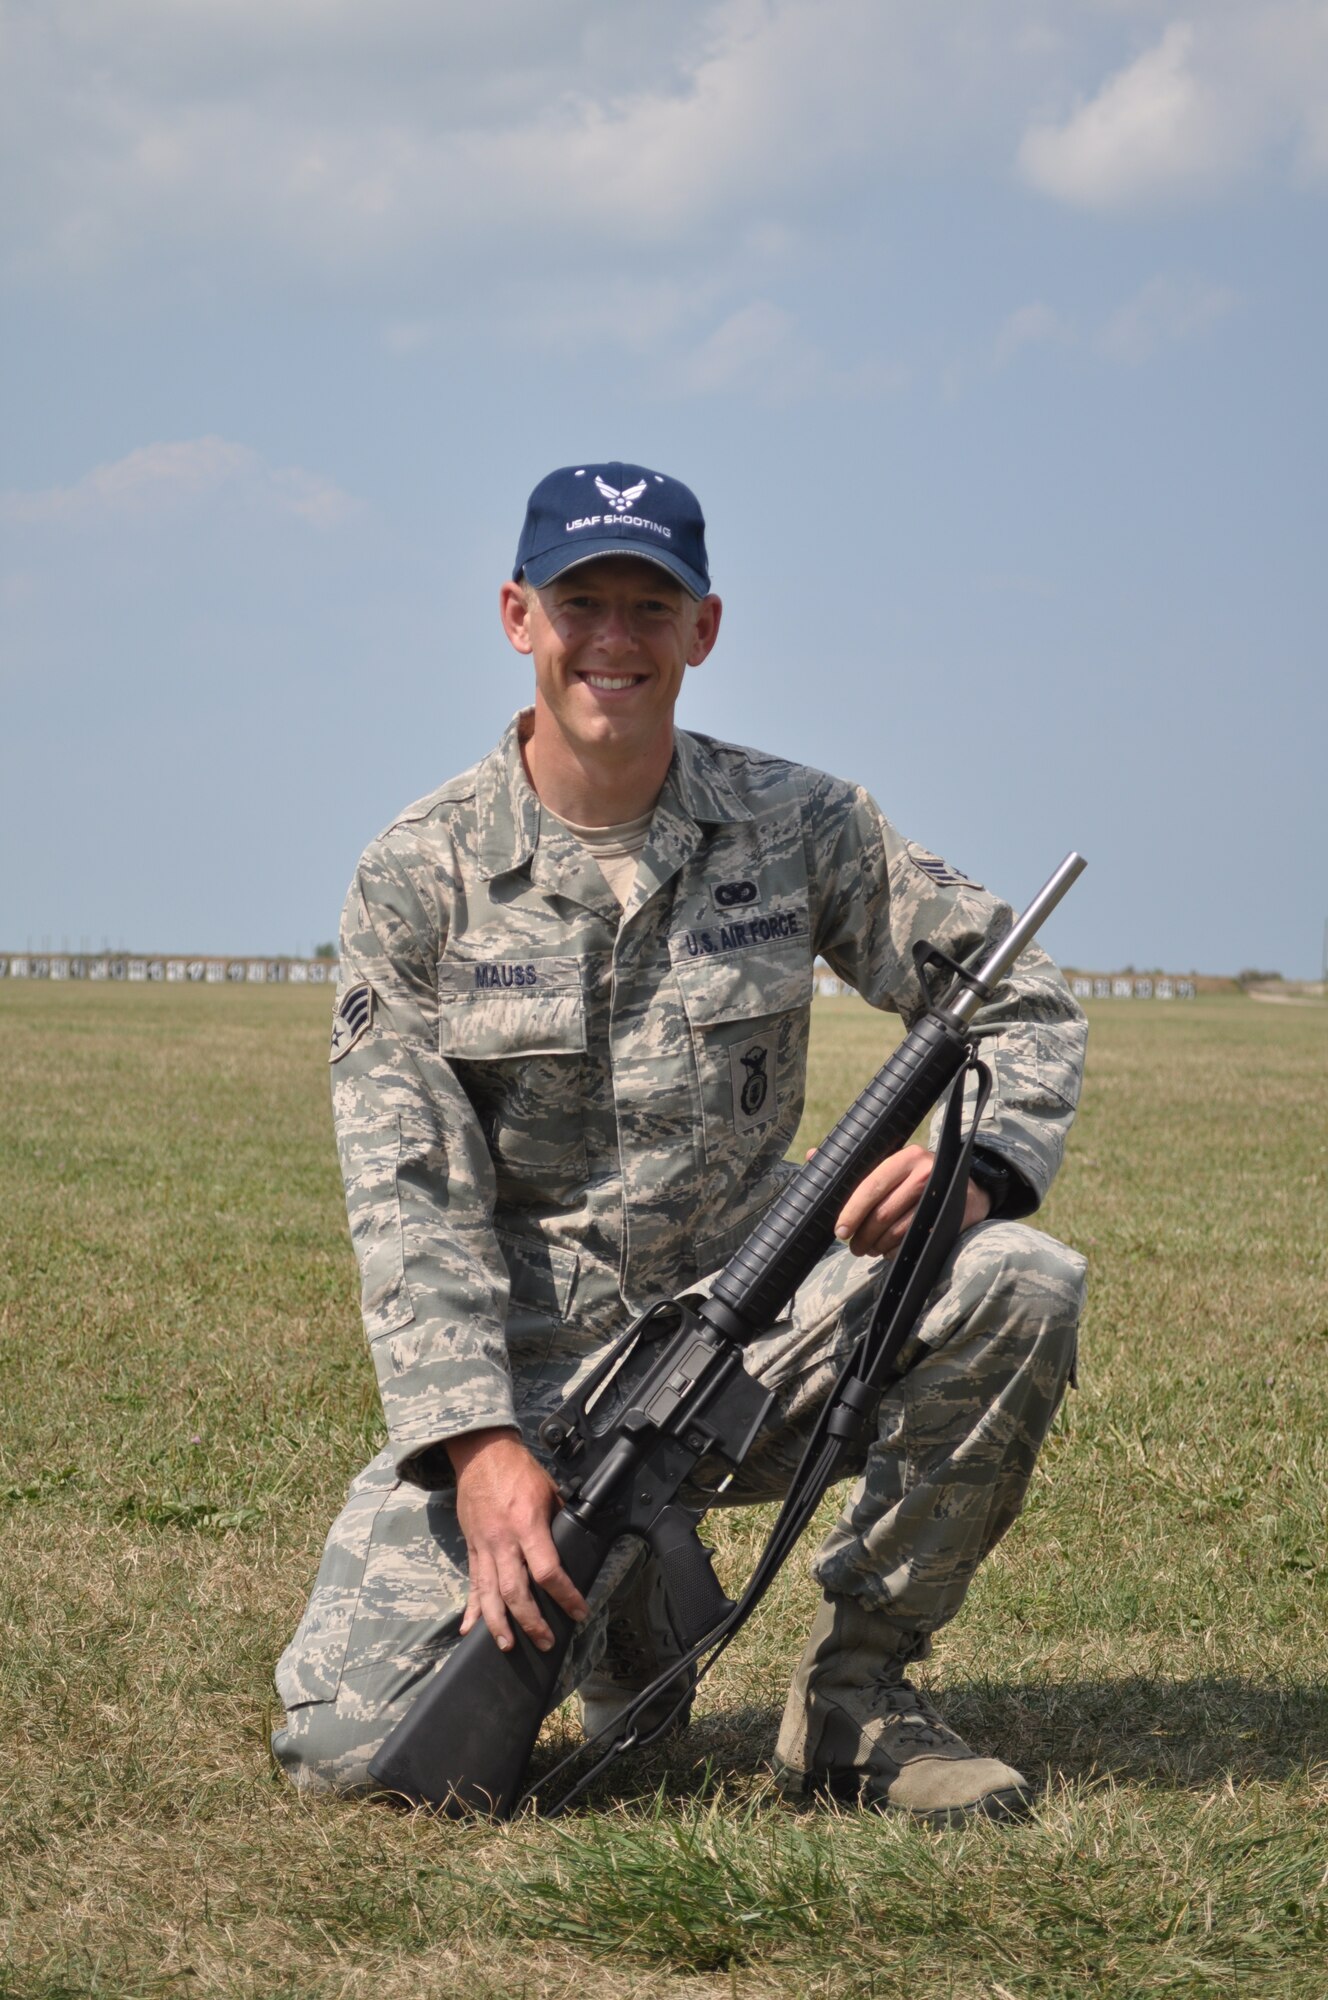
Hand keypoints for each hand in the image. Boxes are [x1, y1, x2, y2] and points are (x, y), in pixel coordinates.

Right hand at [447, 1427, 589, 1652]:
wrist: (481, 1454)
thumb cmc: (518, 1470)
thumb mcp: (549, 1490)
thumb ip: (559, 1522)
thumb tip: (574, 1546)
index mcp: (527, 1525)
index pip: (547, 1570)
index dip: (564, 1595)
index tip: (578, 1611)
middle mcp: (503, 1540)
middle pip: (514, 1591)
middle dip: (530, 1622)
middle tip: (545, 1641)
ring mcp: (484, 1546)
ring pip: (489, 1594)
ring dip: (498, 1624)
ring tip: (508, 1646)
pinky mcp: (472, 1547)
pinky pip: (472, 1583)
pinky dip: (471, 1609)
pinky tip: (470, 1630)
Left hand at [826, 1142, 991, 1257]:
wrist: (969, 1189)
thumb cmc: (917, 1176)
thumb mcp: (891, 1164)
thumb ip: (854, 1163)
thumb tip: (812, 1156)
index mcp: (906, 1156)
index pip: (871, 1186)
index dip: (852, 1211)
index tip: (839, 1230)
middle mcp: (925, 1172)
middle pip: (883, 1213)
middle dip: (863, 1235)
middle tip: (853, 1247)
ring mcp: (940, 1196)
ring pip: (897, 1231)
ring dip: (877, 1246)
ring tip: (868, 1249)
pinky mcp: (949, 1217)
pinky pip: (913, 1241)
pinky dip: (895, 1251)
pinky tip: (888, 1251)